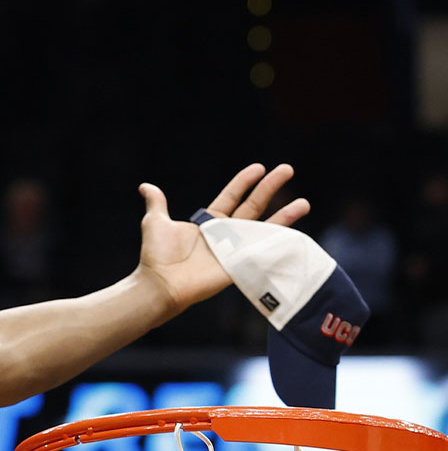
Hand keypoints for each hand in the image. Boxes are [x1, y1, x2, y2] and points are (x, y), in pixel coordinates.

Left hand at [136, 163, 310, 312]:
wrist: (160, 283)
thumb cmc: (156, 256)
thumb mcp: (155, 222)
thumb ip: (157, 203)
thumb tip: (145, 186)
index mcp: (208, 223)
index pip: (232, 197)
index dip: (245, 182)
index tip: (259, 167)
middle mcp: (225, 234)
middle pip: (253, 206)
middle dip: (270, 188)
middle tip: (287, 169)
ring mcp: (234, 250)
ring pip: (264, 228)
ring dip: (285, 215)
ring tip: (304, 203)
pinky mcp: (239, 265)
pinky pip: (263, 252)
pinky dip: (279, 243)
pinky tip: (297, 233)